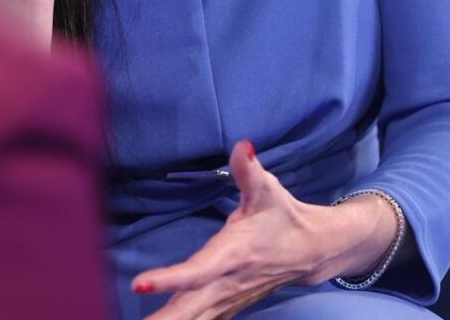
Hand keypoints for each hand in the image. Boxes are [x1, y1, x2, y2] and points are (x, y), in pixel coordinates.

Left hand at [130, 141, 398, 318]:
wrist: (309, 251)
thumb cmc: (282, 216)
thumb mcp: (268, 189)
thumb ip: (249, 170)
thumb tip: (242, 147)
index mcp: (234, 253)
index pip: (199, 270)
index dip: (170, 278)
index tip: (140, 283)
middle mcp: (229, 280)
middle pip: (191, 305)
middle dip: (164, 317)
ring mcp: (228, 297)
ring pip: (196, 316)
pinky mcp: (227, 303)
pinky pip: (202, 319)